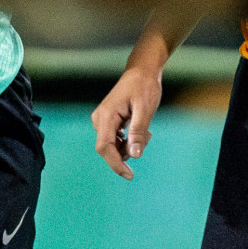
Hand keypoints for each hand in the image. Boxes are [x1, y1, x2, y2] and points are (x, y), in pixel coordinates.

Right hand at [91, 66, 162, 180]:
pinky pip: (117, 140)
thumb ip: (137, 132)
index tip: (130, 176)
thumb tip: (134, 155)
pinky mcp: (108, 122)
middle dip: (128, 151)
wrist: (141, 72)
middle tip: (148, 136)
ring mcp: (103, 121)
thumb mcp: (145, 109)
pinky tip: (142, 127)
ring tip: (147, 129)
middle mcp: (99, 119)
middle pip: (109, 149)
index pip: (104, 147)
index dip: (115, 164)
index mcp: (106, 116)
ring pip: (115, 146)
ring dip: (132, 144)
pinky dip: (130, 140)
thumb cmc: (144, 88)